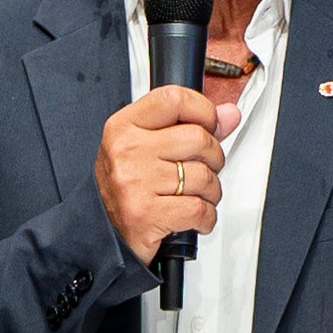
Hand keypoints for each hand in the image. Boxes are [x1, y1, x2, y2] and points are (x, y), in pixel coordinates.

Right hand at [98, 79, 229, 265]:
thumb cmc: (127, 187)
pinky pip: (199, 209)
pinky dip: (206, 217)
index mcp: (124, 126)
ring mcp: (135, 182)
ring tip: (194, 196)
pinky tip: (193, 216)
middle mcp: (127, 150)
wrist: (104, 232)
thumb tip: (228, 113)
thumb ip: (190, 126)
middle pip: (199, 139)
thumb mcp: (148, 147)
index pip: (174, 99)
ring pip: (204, 177)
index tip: (208, 125)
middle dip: (213, 158)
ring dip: (210, 192)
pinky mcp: (145, 213)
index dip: (203, 110)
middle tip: (201, 169)